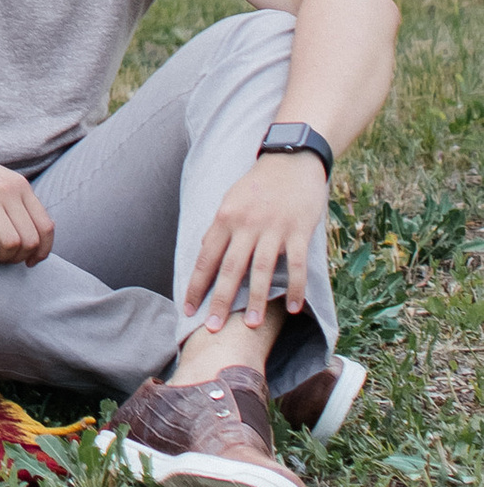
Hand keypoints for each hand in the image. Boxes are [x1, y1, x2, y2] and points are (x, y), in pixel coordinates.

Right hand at [0, 132, 53, 264]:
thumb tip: (34, 238)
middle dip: (19, 257)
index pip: (46, 227)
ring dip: (2, 257)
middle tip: (4, 258)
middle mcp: (7, 189)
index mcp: (20, 185)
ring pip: (11, 243)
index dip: (42, 251)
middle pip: (30, 239)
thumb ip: (17, 202)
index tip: (30, 261)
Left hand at [182, 150, 326, 333]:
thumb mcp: (231, 200)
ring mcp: (273, 228)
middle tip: (212, 328)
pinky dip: (294, 288)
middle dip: (219, 300)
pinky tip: (291, 308)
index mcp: (226, 216)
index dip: (196, 285)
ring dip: (254, 299)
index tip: (187, 309)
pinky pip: (296, 265)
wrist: (292, 158)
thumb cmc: (259, 184)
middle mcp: (247, 224)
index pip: (206, 257)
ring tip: (248, 324)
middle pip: (230, 268)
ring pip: (261, 270)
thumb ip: (221, 227)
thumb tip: (207, 254)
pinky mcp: (299, 230)